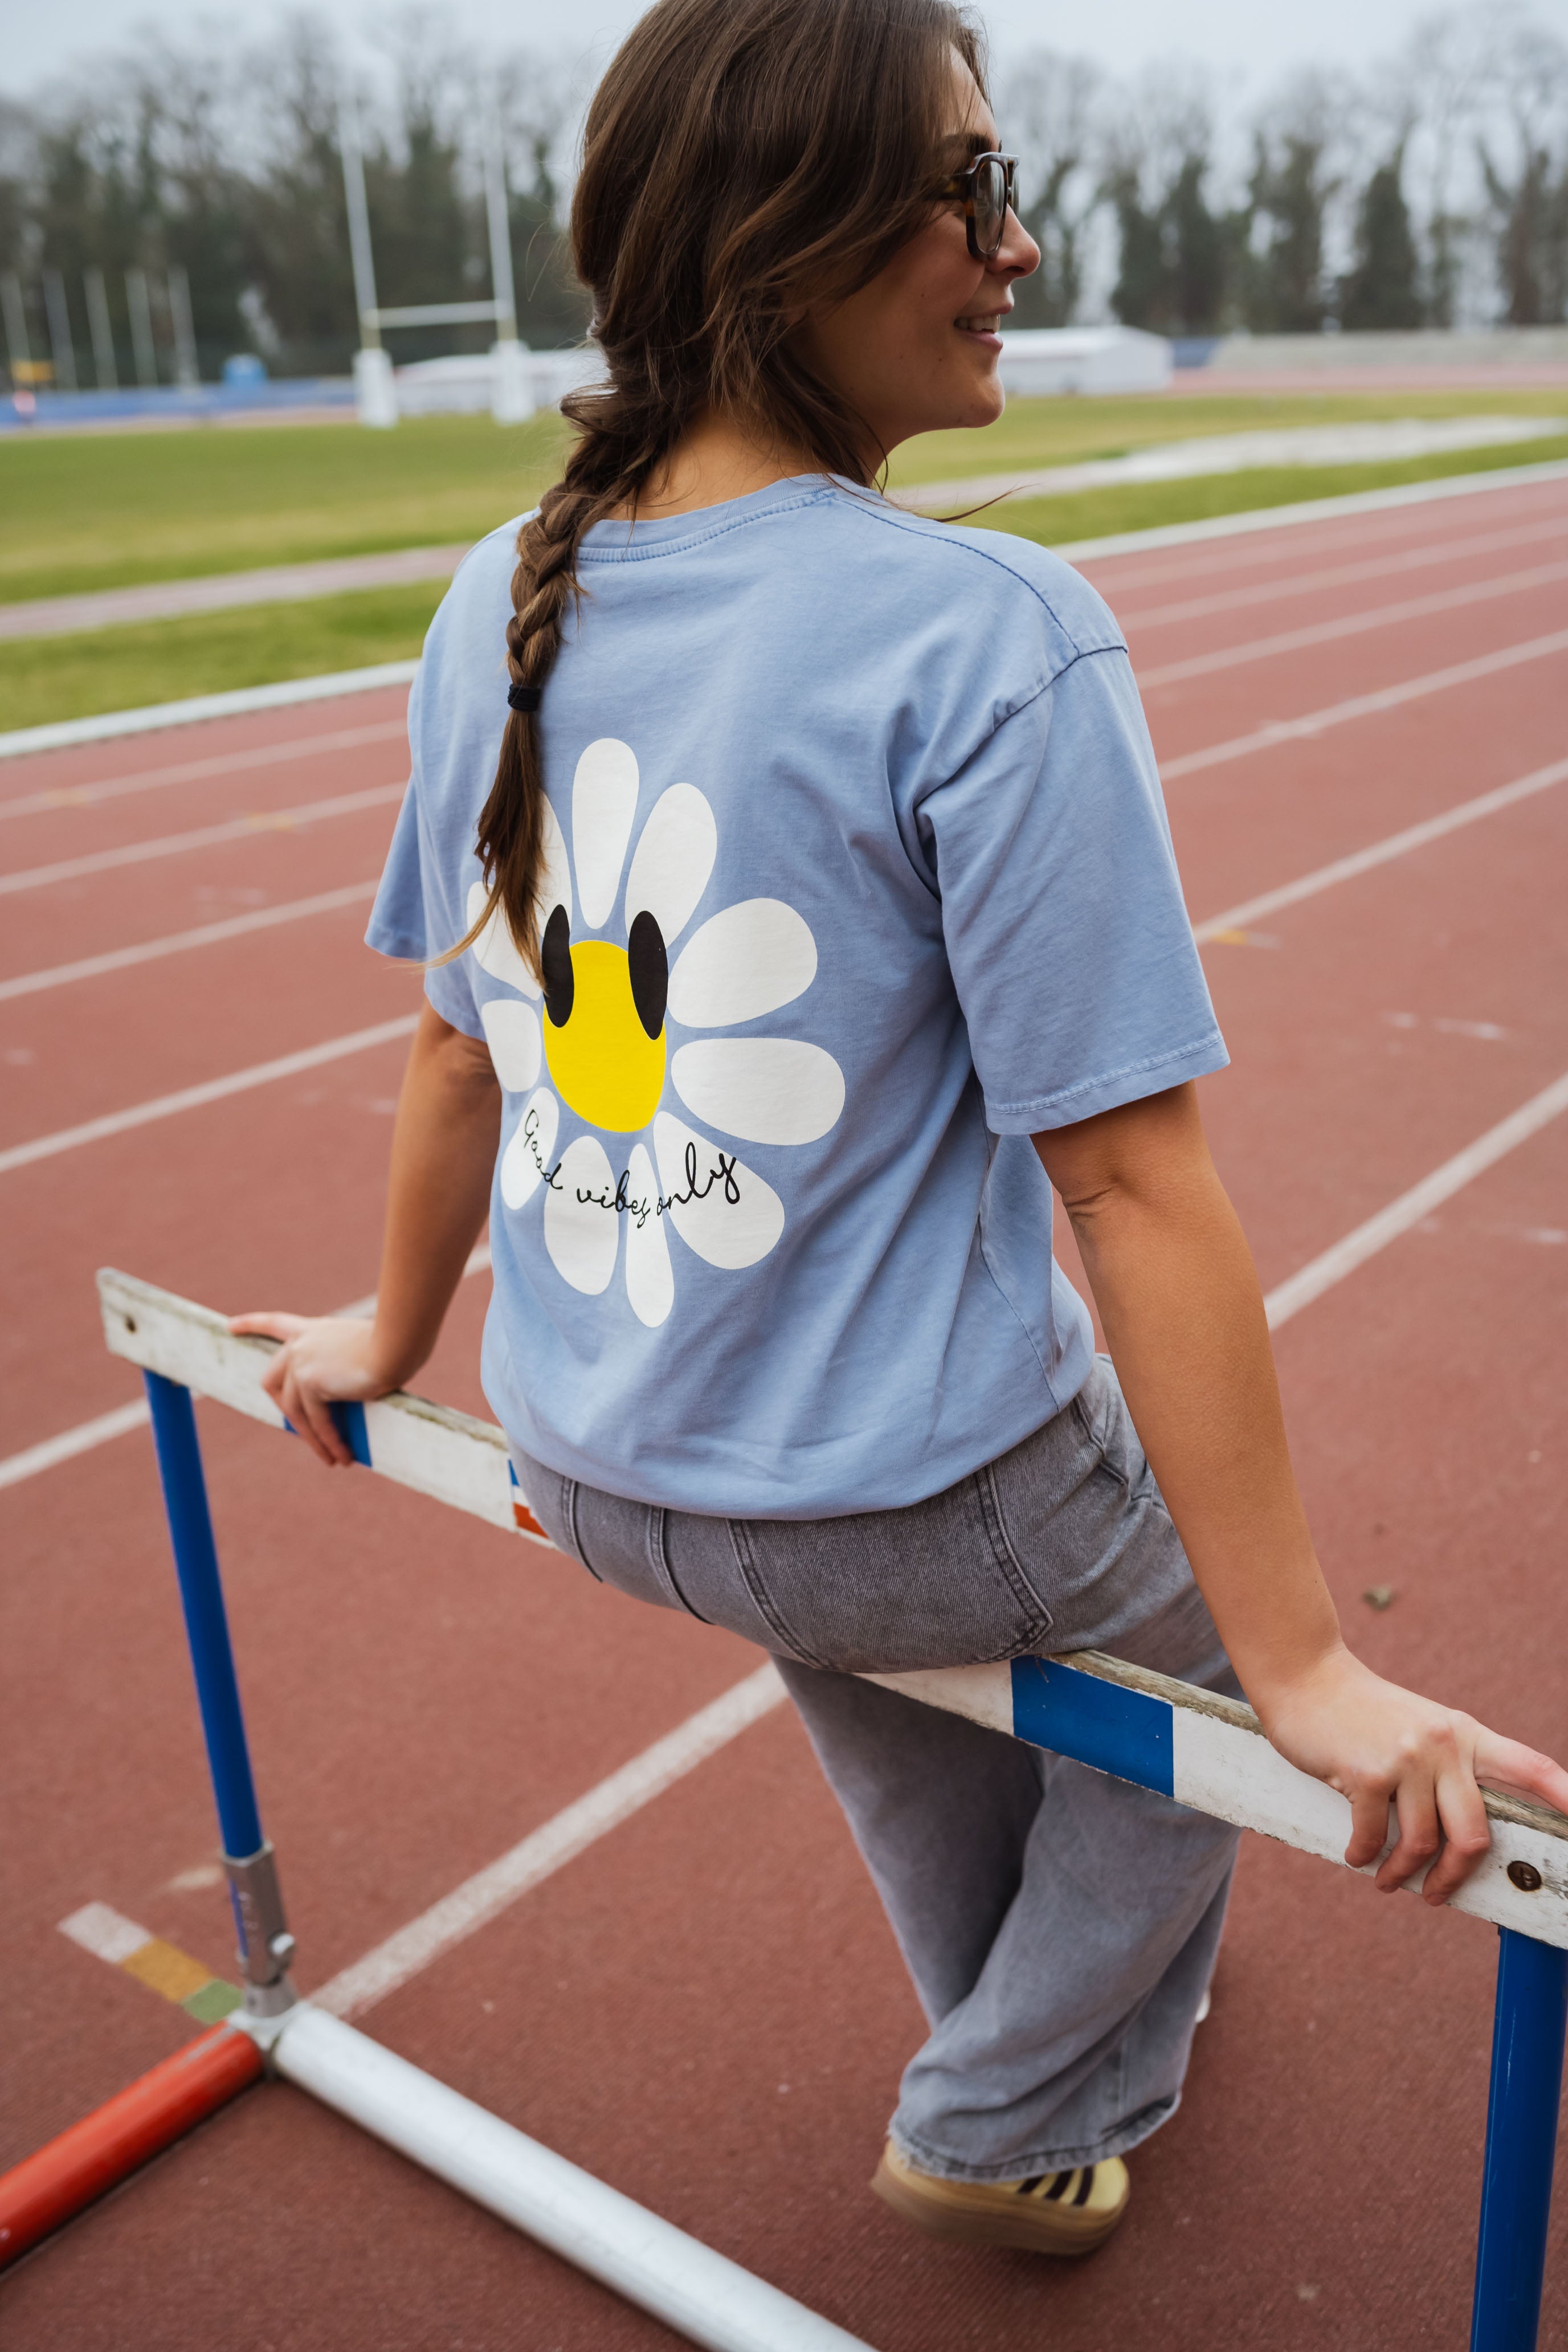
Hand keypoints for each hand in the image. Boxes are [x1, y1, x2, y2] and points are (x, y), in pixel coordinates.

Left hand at [226, 1312, 403, 1468]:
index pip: (275, 1323)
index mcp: (312, 1330)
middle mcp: (300, 1344)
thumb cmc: (395, 1343)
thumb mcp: (362, 1350)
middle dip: (283, 1409)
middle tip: (303, 1431)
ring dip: (313, 1439)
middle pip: (272, 1380)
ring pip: (295, 1411)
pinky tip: (342, 1457)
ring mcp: (301, 1363)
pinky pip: (317, 1420)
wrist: (397, 1344)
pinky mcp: (309, 1383)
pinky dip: (328, 1441)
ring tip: (333, 1459)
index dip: (251, 1325)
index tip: (230, 1327)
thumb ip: (345, 1365)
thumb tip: (347, 1396)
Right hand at [1256, 1645, 1567, 1903]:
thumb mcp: (1416, 1727)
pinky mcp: (1367, 1773)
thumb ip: (1445, 1767)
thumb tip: (1456, 1836)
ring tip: (1386, 1878)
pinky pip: (1375, 1837)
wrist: (1307, 1678)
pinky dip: (1364, 1855)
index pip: (1528, 1766)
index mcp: (1464, 1734)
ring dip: (1402, 1873)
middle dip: (1456, 1877)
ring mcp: (1407, 1758)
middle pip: (1474, 1833)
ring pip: (1423, 1843)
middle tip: (1437, 1894)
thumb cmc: (1360, 1712)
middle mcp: (1444, 1744)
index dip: (1562, 1796)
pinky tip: (1355, 1854)